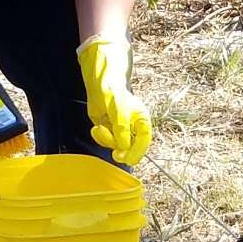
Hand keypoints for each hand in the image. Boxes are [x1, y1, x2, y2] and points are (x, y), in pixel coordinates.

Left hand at [77, 34, 151, 167]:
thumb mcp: (118, 110)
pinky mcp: (109, 130)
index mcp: (141, 121)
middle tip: (115, 154)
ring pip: (116, 145)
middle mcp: (132, 127)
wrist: (99, 83)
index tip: (125, 158)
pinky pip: (105, 140)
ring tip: (101, 128)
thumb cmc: (112, 91)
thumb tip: (125, 146)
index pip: (144, 142)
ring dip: (106, 139)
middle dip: (120, 148)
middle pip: (130, 148)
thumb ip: (121, 128)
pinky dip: (100, 136)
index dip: (136, 153)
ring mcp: (120, 129)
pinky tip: (98, 126)